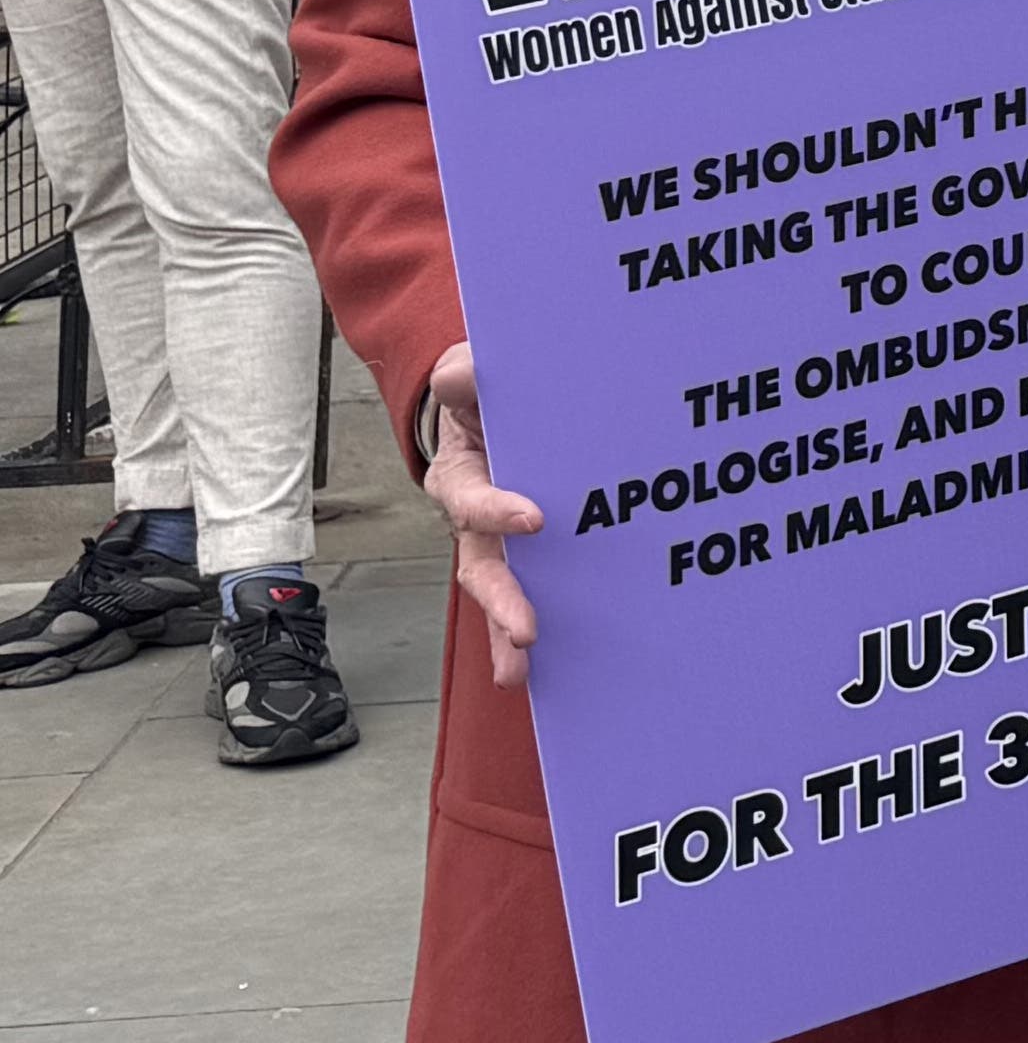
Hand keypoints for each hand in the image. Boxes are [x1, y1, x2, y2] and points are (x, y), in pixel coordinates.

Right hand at [420, 343, 547, 690]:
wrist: (504, 404)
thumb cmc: (486, 391)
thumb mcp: (471, 373)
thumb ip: (466, 374)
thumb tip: (460, 375)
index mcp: (460, 474)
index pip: (471, 499)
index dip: (495, 511)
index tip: (535, 521)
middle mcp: (475, 518)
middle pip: (481, 566)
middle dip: (501, 601)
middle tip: (524, 632)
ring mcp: (503, 540)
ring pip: (502, 590)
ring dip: (507, 630)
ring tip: (521, 670)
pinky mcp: (534, 550)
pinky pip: (537, 589)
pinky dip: (540, 626)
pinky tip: (551, 664)